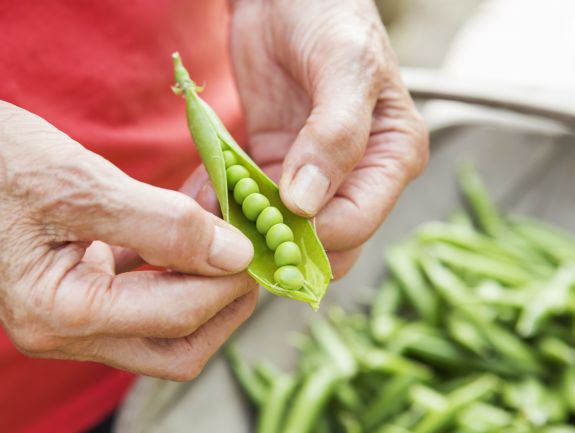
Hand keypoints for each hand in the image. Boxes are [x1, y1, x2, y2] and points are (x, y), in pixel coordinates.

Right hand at [0, 76, 256, 380]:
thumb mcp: (82, 184)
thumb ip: (163, 224)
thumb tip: (233, 253)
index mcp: (61, 313)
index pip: (178, 316)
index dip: (231, 281)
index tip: (263, 244)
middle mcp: (62, 332)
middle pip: (174, 348)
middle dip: (224, 308)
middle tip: (255, 262)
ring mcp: (64, 318)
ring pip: (159, 329)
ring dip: (202, 290)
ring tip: (232, 245)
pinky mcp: (69, 294)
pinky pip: (137, 298)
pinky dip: (171, 273)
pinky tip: (191, 236)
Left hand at [230, 0, 428, 277]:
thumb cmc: (329, 15)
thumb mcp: (343, 65)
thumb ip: (334, 135)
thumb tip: (307, 203)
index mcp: (391, 157)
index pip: (355, 223)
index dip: (311, 237)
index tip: (264, 228)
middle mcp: (357, 175)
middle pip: (323, 243)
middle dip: (276, 247)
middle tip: (229, 234)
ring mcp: (312, 175)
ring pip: (281, 232)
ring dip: (243, 230)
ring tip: (208, 206)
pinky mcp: (274, 167)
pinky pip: (251, 204)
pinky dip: (225, 206)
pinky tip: (203, 193)